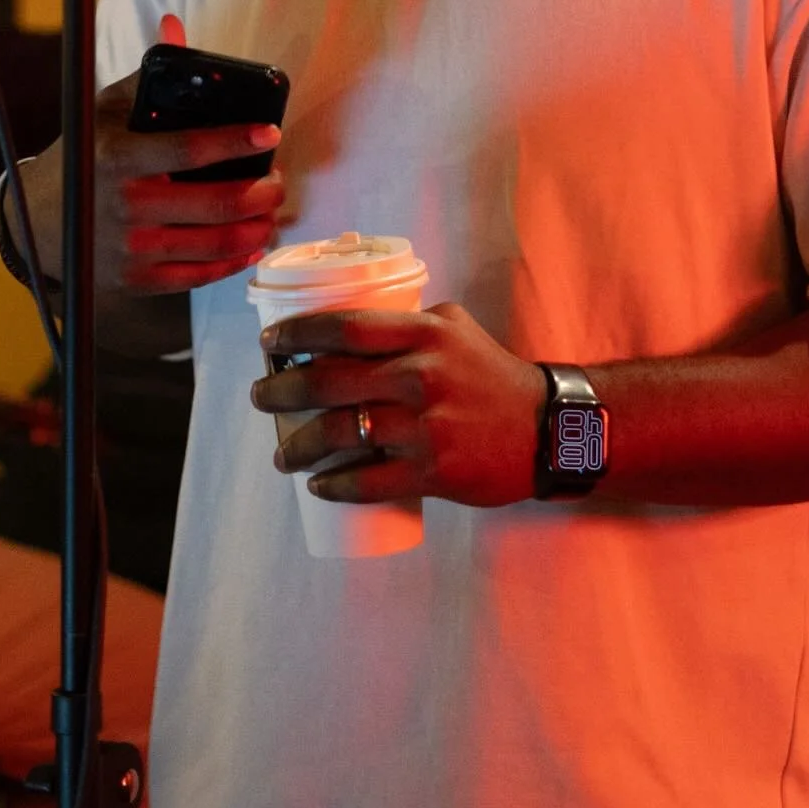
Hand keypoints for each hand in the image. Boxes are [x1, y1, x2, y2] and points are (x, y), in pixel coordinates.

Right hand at [17, 15, 285, 294]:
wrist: (37, 220)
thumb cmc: (83, 156)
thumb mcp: (106, 109)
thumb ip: (148, 73)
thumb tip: (174, 25)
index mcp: (119, 158)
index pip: (189, 150)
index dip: (236, 142)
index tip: (269, 134)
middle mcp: (126, 206)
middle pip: (215, 204)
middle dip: (261, 191)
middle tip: (277, 180)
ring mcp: (132, 248)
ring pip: (215, 244)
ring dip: (256, 226)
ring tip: (271, 209)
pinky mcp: (136, 279)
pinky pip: (198, 276)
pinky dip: (233, 260)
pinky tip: (250, 242)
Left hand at [251, 302, 545, 508]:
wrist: (546, 429)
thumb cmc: (492, 375)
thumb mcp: (456, 329)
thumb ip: (411, 320)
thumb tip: (356, 321)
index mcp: (424, 334)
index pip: (345, 326)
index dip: (298, 332)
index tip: (269, 342)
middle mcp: (420, 374)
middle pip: (328, 381)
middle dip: (281, 392)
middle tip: (262, 399)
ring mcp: (426, 425)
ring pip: (341, 435)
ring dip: (299, 447)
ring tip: (283, 454)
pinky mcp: (434, 470)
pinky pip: (369, 480)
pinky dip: (335, 486)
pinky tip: (318, 487)